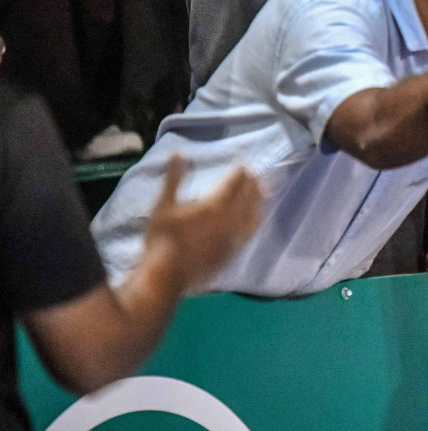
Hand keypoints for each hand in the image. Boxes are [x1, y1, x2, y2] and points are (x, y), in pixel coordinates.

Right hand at [141, 155, 262, 292]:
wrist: (166, 276)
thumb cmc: (161, 240)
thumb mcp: (163, 205)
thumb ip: (173, 178)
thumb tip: (178, 153)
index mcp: (215, 205)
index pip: (234, 182)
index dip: (240, 171)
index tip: (242, 163)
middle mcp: (231, 219)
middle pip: (249, 196)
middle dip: (252, 182)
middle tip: (253, 174)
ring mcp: (235, 237)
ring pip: (254, 214)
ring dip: (259, 200)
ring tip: (262, 191)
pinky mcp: (234, 252)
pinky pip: (251, 232)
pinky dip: (256, 220)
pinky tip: (256, 218)